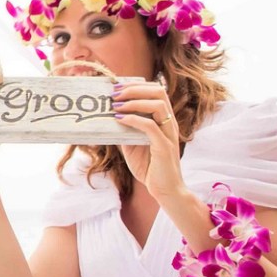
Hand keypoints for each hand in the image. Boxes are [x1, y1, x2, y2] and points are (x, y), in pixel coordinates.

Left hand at [110, 81, 186, 199]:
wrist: (164, 191)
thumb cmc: (149, 167)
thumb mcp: (131, 145)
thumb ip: (124, 131)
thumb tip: (107, 118)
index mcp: (163, 120)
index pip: (156, 91)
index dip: (137, 85)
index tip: (116, 87)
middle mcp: (169, 124)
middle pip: (159, 92)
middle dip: (134, 88)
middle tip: (114, 93)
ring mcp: (168, 134)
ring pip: (158, 105)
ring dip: (134, 101)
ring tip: (115, 105)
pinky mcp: (164, 147)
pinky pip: (151, 127)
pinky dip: (134, 120)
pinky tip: (119, 120)